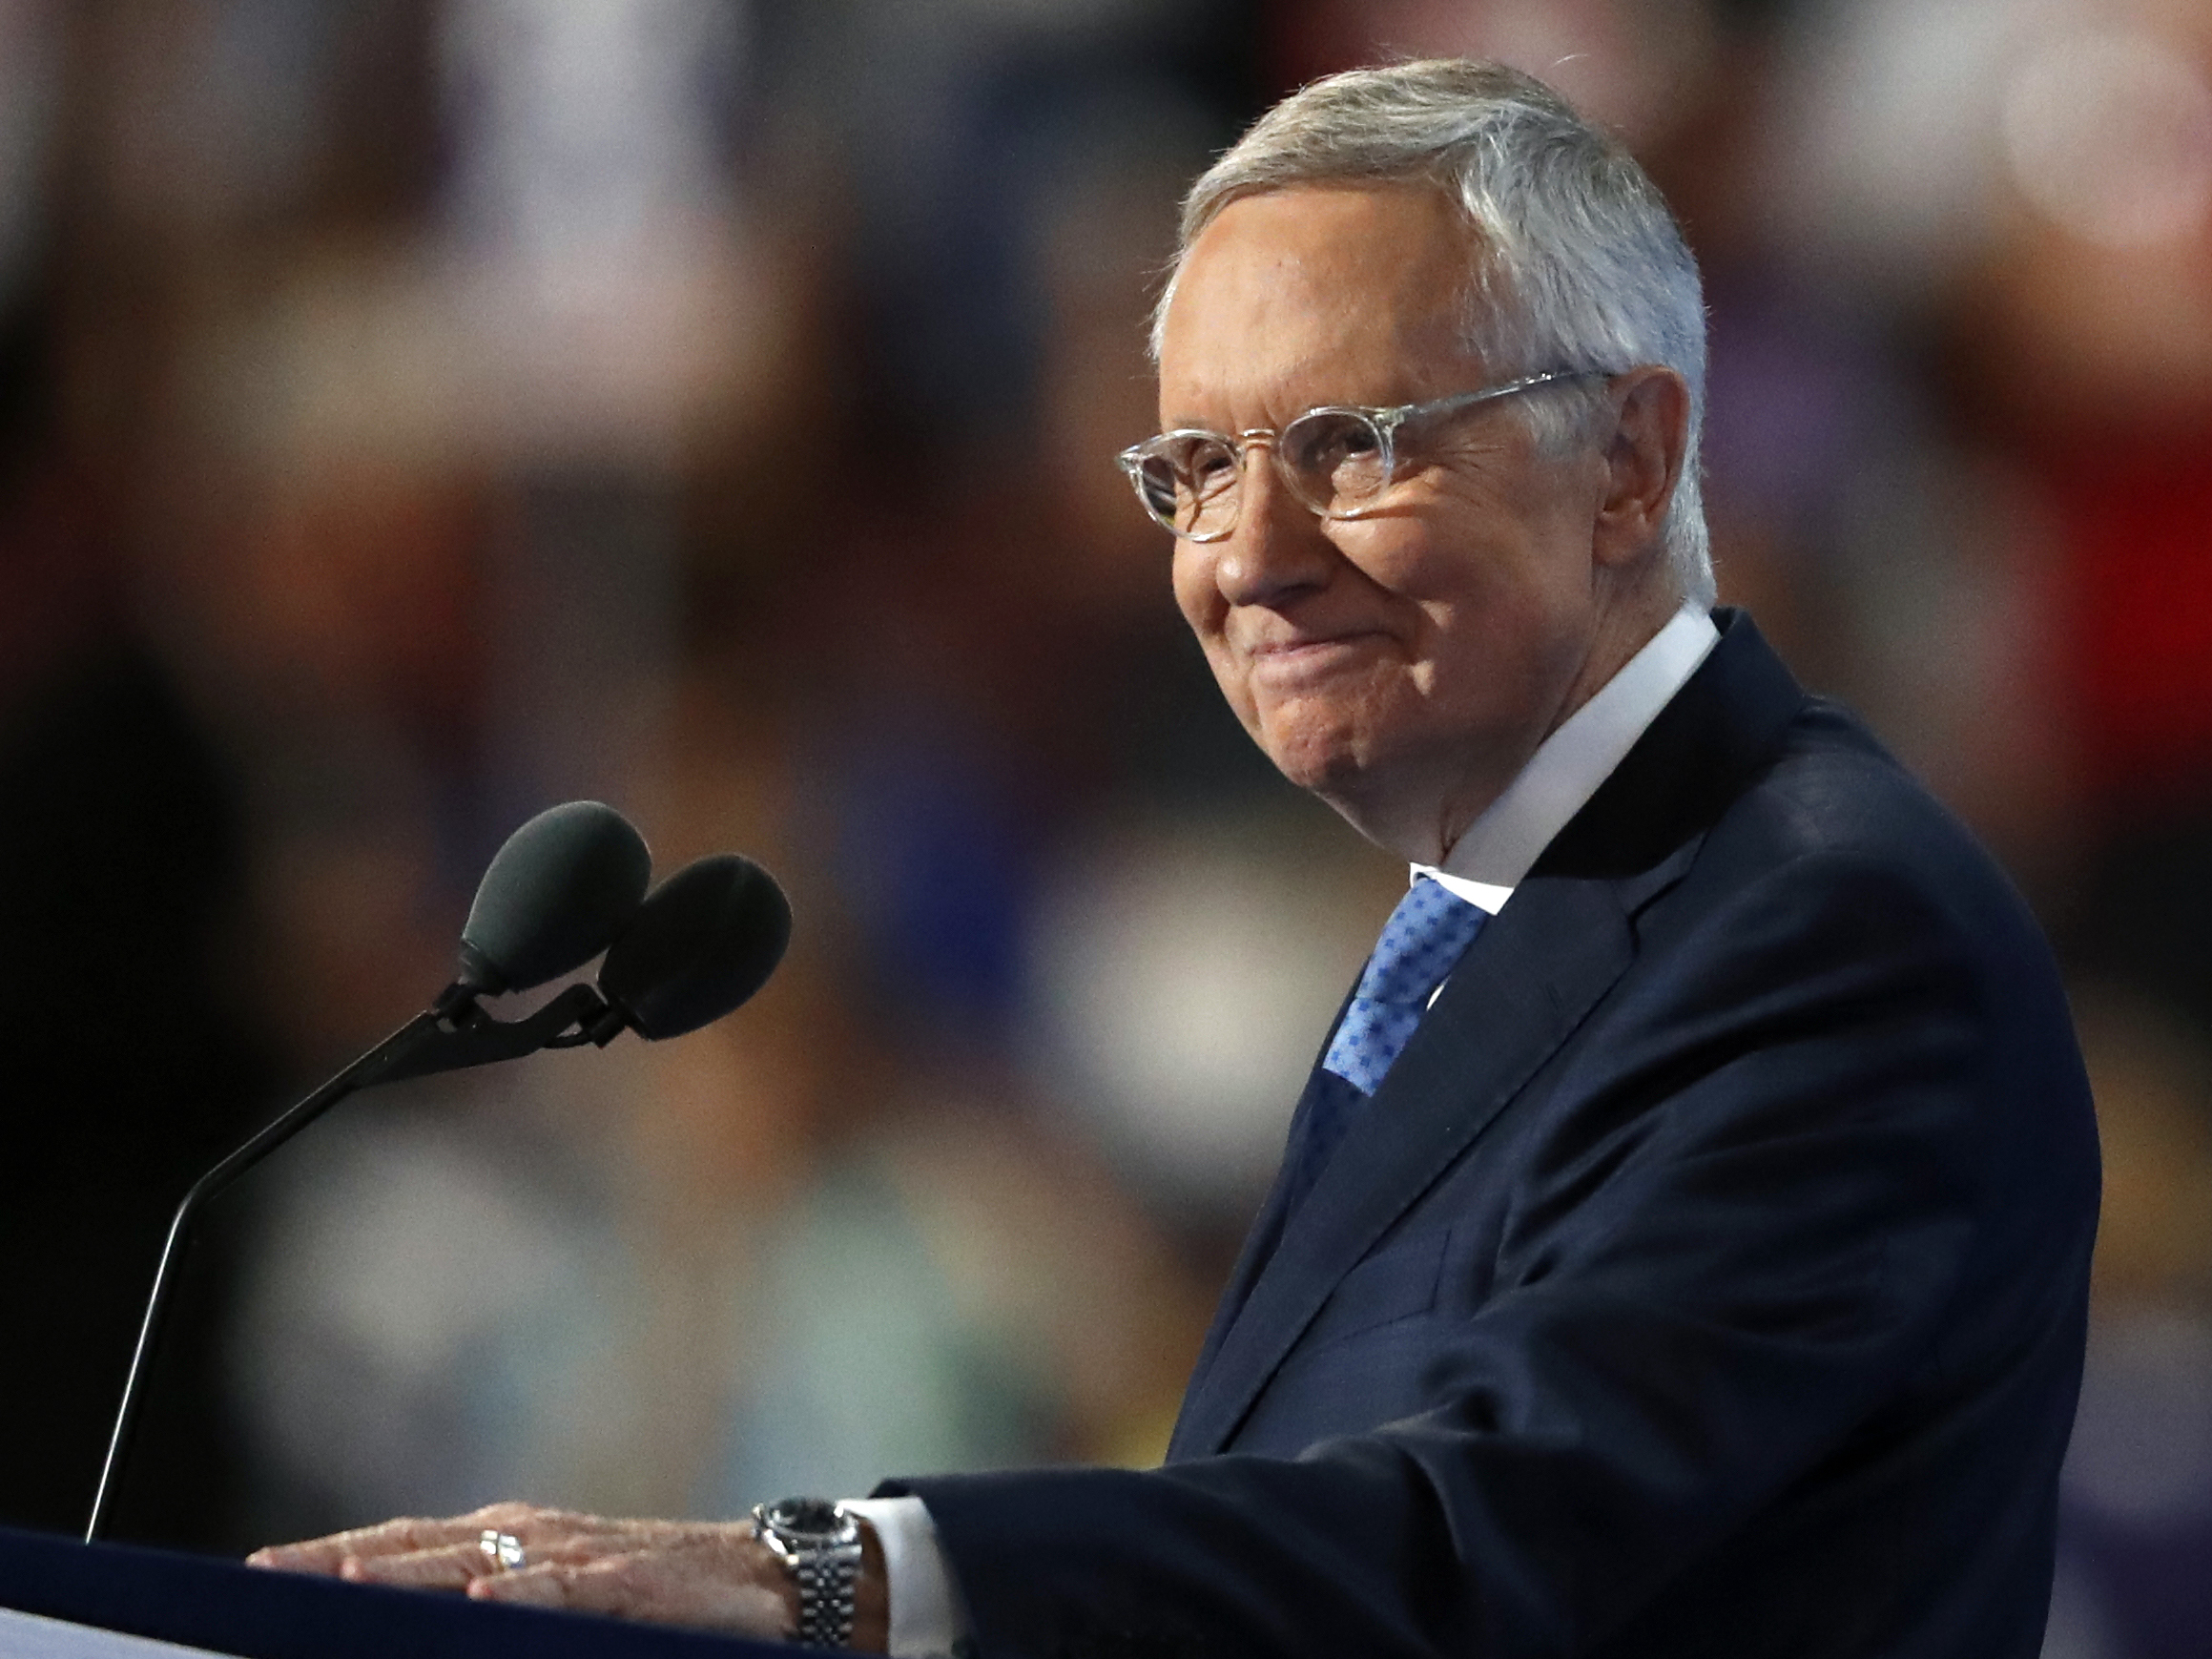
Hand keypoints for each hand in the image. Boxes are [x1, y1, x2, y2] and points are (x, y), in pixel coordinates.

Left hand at [246, 1500, 889, 1649]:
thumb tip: (421, 1634)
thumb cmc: (661, 1605)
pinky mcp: (635, 1580)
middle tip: (267, 1579)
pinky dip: (524, 1590)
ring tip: (346, 1584)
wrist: (776, 1586)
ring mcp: (584, 1555)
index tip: (255, 1575)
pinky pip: (572, 1585)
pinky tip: (484, 1599)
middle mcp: (535, 1540)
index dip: (331, 1556)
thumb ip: (494, 1618)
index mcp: (508, 1545)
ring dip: (411, 1572)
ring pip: (482, 1561)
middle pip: (422, 1547)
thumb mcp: (567, 1611)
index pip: (403, 1545)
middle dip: (342, 1563)